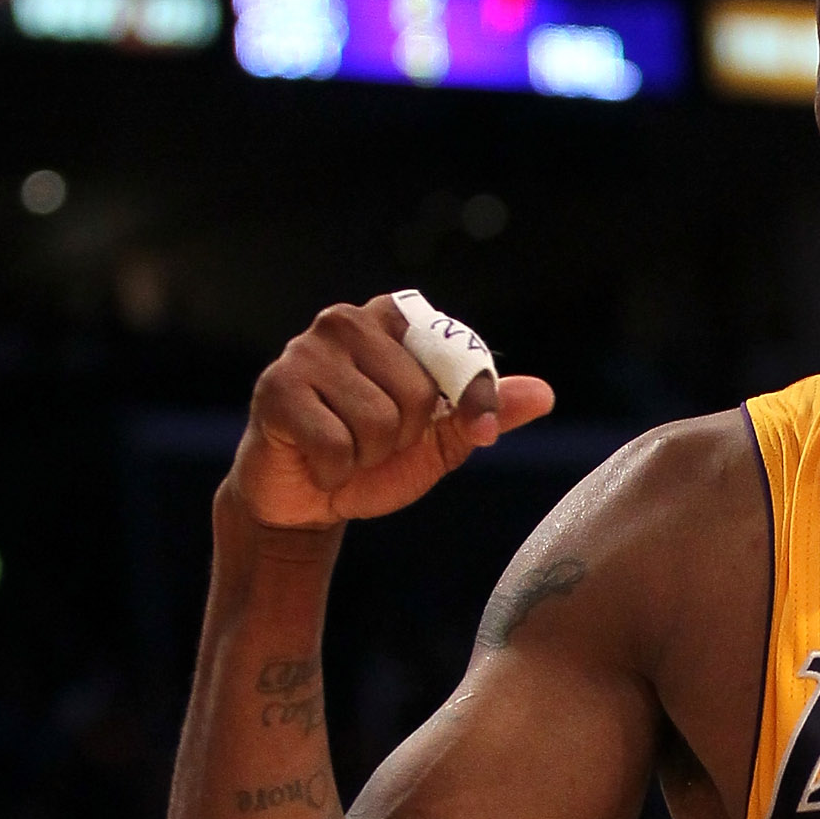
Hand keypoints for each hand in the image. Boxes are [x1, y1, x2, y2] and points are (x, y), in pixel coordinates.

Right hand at [228, 295, 554, 528]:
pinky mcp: (275, 389)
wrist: (308, 498)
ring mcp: (305, 351)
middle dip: (404, 439)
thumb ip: (486, 411)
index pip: (456, 352)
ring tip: (345, 449)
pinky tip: (318, 461)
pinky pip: (335, 445)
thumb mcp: (440, 439)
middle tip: (374, 442)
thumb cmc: (373, 458)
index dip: (471, 401)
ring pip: (377, 423)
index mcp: (393, 320)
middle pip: (417, 396)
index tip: (471, 427)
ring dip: (367, 457)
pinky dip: (335, 471)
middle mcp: (346, 321)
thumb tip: (544, 394)